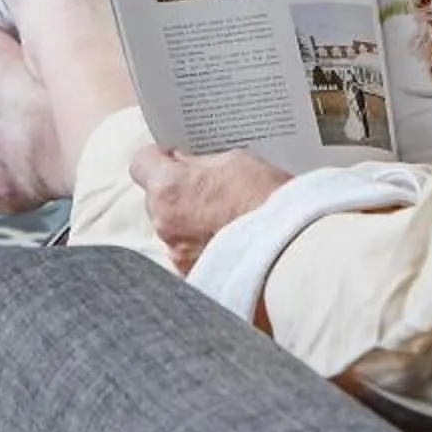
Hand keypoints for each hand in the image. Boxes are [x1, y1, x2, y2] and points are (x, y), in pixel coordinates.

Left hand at [129, 145, 291, 272]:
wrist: (289, 250)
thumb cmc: (266, 200)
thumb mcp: (235, 161)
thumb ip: (202, 162)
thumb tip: (186, 162)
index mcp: (168, 188)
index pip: (142, 162)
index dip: (158, 156)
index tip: (176, 156)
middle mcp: (164, 223)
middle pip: (157, 198)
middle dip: (178, 190)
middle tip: (208, 186)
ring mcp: (176, 253)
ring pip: (173, 228)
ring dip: (190, 221)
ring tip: (223, 217)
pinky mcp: (193, 275)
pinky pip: (189, 253)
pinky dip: (202, 245)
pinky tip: (228, 240)